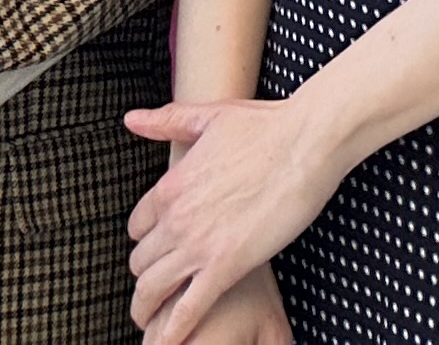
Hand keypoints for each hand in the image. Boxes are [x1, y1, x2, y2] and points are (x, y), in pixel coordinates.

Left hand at [125, 96, 344, 344]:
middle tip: (158, 288)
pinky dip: (173, 330)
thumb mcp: (210, 116)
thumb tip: (130, 119)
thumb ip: (166, 121)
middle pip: (140, 261)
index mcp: (170, 185)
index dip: (146, 238)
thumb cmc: (266, 125)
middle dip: (147, 275)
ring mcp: (199, 244)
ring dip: (147, 308)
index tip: (158, 248)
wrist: (308, 141)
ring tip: (150, 320)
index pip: (136, 226)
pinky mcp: (227, 266)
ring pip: (153, 289)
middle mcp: (176, 218)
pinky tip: (167, 343)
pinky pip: (188, 308)